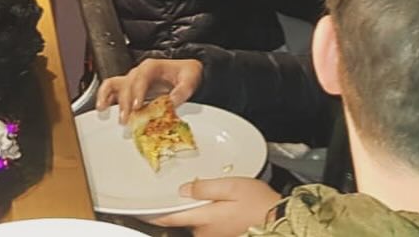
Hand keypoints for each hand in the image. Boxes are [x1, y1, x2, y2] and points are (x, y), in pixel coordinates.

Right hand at [96, 58, 202, 124]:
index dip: (138, 92)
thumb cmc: (186, 74)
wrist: (186, 73)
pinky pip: (111, 88)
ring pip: (114, 84)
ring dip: (108, 98)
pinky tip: (102, 108)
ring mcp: (132, 80)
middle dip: (125, 102)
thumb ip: (182, 91)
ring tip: (105, 111)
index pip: (142, 78)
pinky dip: (104, 97)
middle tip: (127, 119)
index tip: (136, 107)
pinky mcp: (128, 89)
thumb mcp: (190, 80)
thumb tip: (171, 102)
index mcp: (153, 67)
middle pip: (127, 85)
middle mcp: (139, 72)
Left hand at [149, 177, 281, 235]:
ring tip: (219, 194)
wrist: (278, 220)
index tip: (140, 209)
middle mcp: (203, 231)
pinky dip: (211, 212)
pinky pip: (208, 223)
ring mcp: (212, 236)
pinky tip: (226, 204)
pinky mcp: (221, 236)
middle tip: (199, 186)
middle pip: (184, 216)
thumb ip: (205, 187)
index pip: (169, 217)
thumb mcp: (232, 186)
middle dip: (187, 202)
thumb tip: (184, 190)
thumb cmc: (259, 203)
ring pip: (197, 219)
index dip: (152, 213)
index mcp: (203, 218)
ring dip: (201, 207)